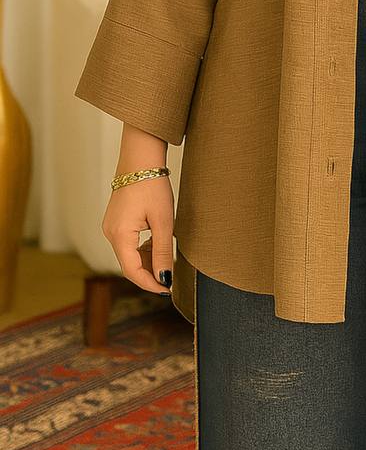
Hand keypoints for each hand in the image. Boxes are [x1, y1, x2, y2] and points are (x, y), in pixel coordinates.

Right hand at [101, 174, 174, 295]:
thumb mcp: (163, 220)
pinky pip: (127, 243)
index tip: (167, 290)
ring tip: (167, 262)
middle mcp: (110, 233)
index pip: (132, 271)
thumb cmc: (153, 186)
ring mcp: (111, 227)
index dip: (149, 283)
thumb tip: (164, 278)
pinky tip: (157, 246)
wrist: (141, 159)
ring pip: (128, 254)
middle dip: (149, 274)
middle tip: (170, 279)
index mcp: (119, 235)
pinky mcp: (116, 221)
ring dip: (146, 261)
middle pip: (129, 264)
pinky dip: (142, 249)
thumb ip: (162, 251)